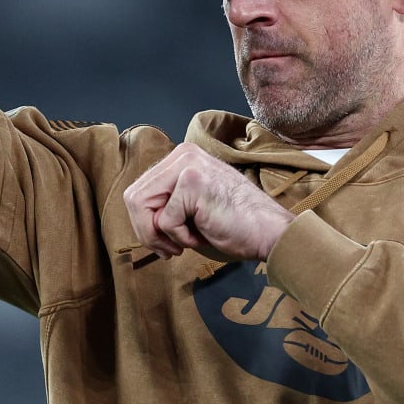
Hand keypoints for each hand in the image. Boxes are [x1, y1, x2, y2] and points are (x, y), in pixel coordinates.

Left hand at [123, 144, 295, 263]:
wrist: (270, 233)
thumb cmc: (234, 225)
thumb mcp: (191, 205)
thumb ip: (165, 200)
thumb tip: (134, 211)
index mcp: (183, 156)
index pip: (139, 190)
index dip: (144, 223)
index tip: (164, 242)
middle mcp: (183, 154)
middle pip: (133, 197)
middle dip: (146, 231)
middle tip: (168, 249)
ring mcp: (187, 165)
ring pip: (141, 206)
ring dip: (158, 234)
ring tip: (181, 244)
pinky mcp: (192, 183)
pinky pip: (164, 221)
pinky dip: (180, 238)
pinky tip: (201, 235)